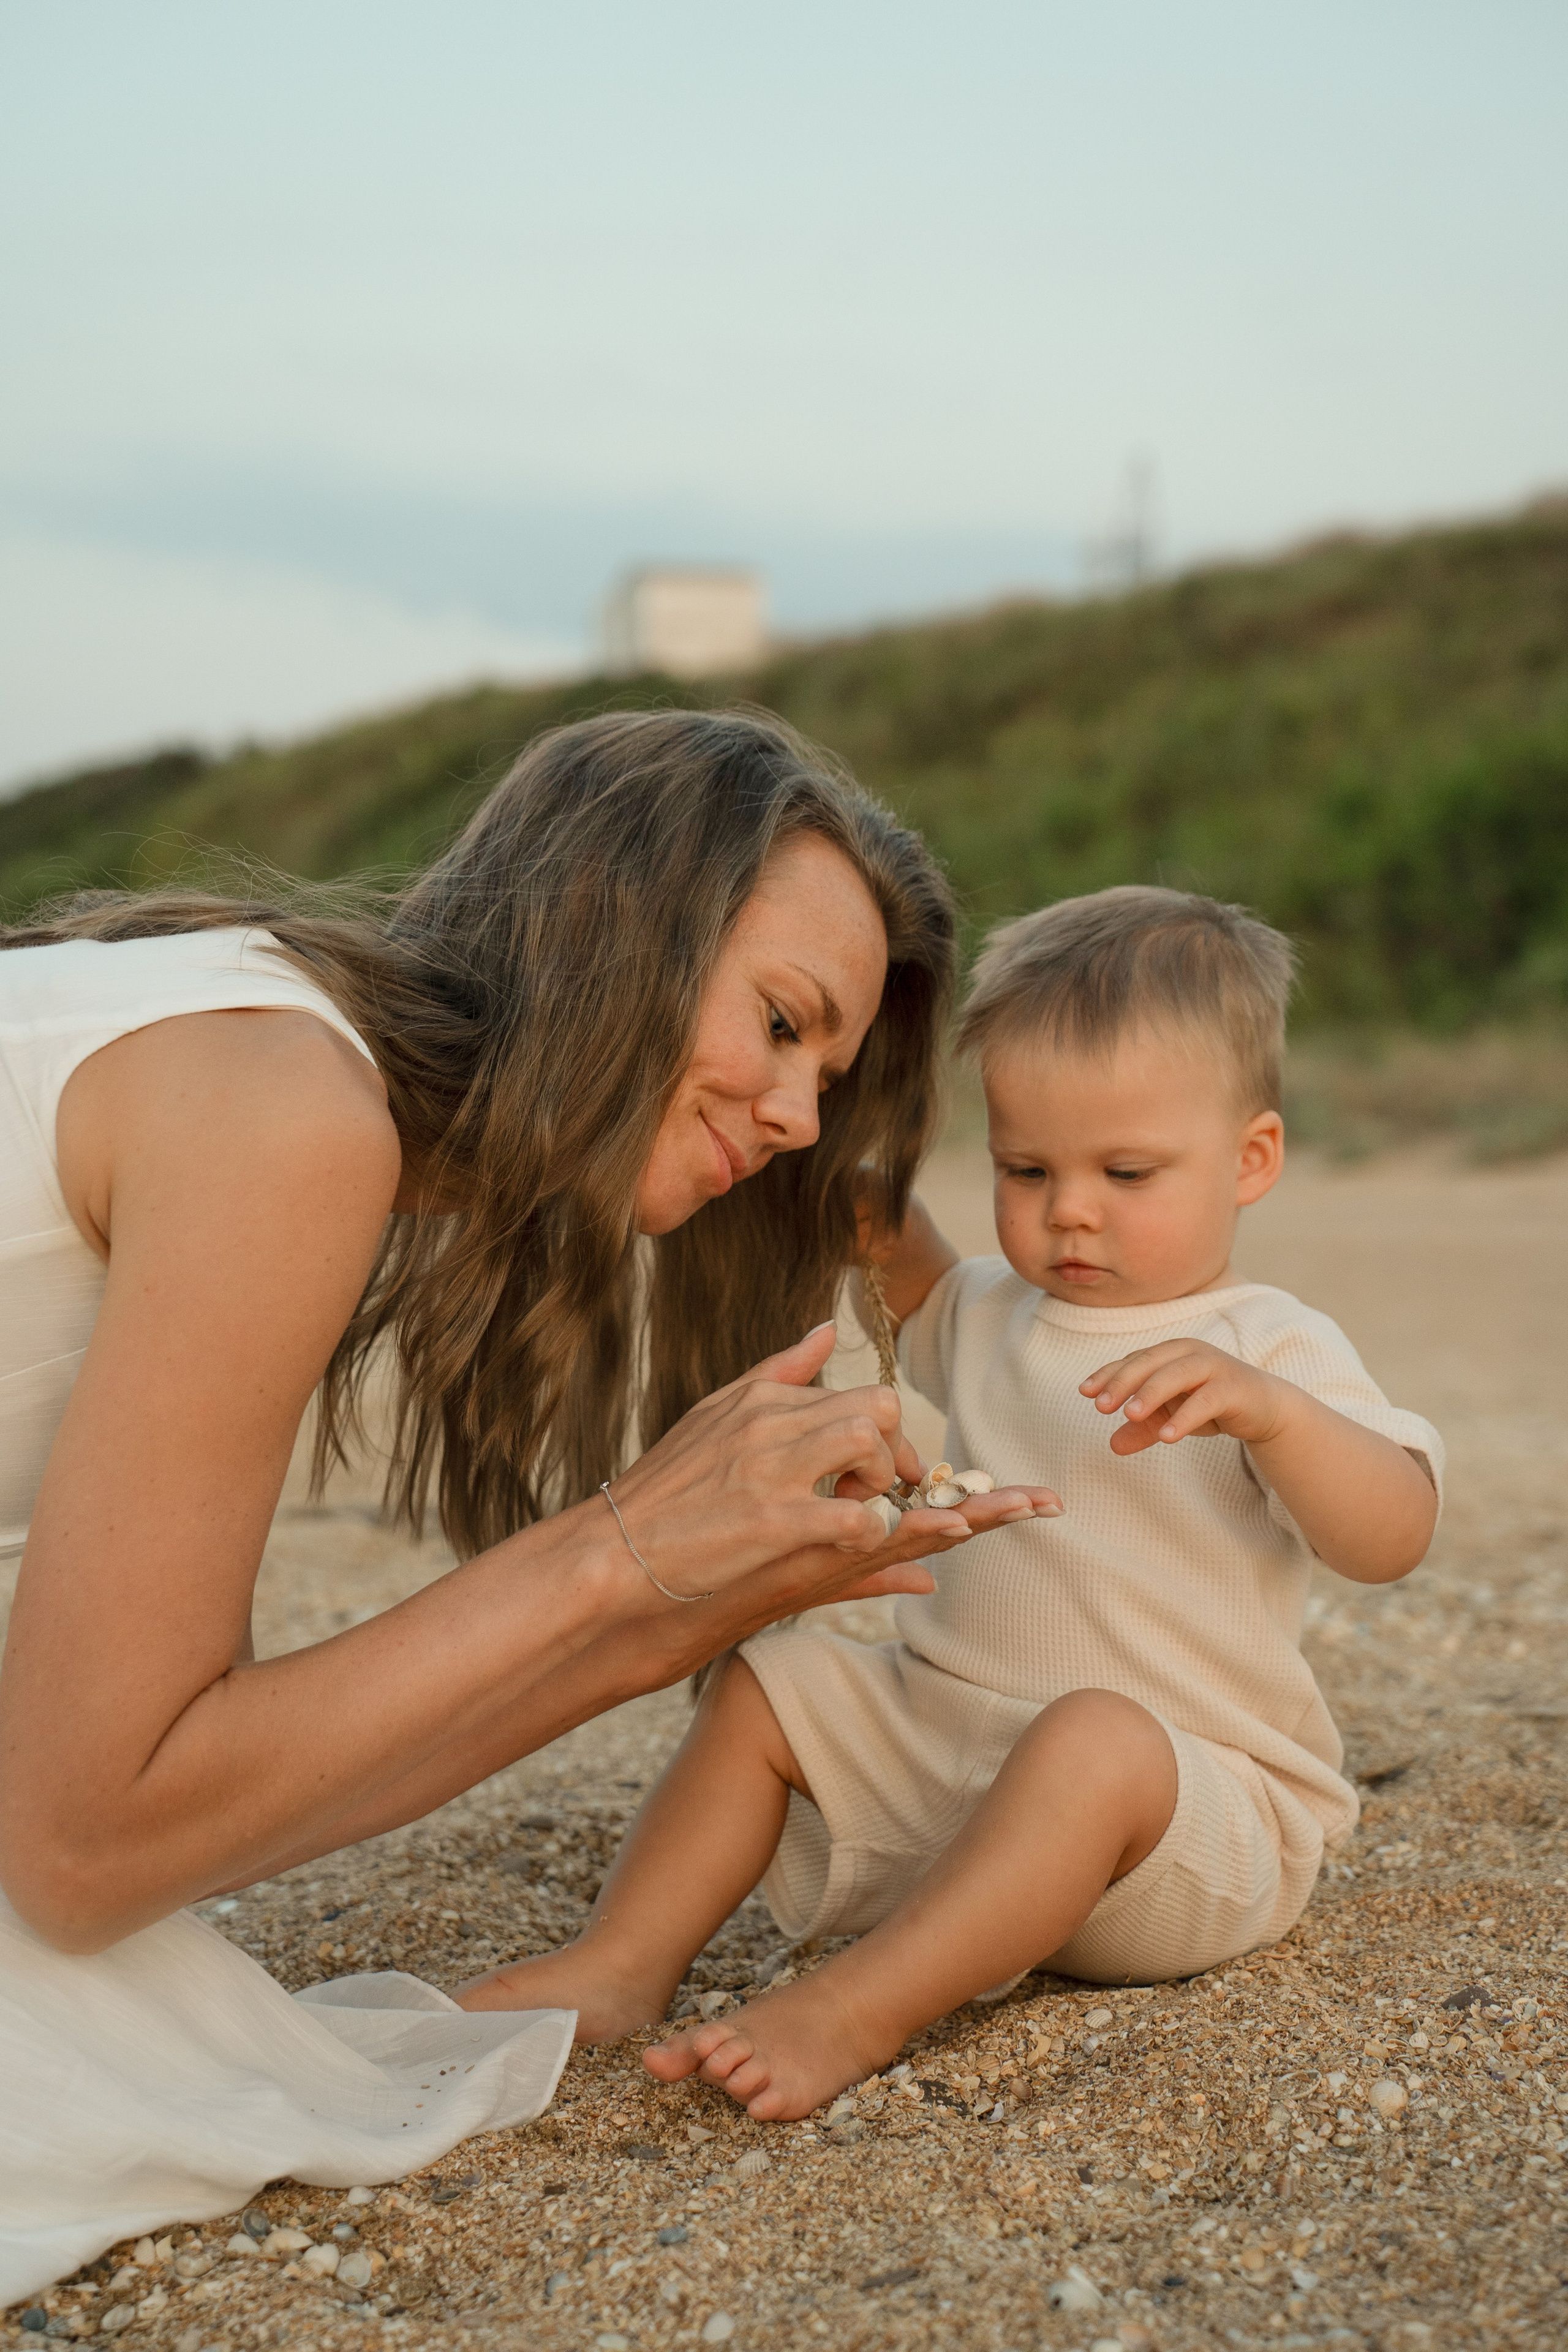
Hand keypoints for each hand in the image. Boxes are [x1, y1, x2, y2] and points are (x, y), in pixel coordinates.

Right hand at [610, 1322, 1059, 1603]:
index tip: (901, 1483)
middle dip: (906, 1460)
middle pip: (877, 1413)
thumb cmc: (656, 1505)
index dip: (892, 1445)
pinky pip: (865, 1516)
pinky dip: (906, 1528)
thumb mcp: (710, 1420)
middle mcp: (772, 1425)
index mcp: (762, 1399)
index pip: (858, 1400)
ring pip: (876, 1446)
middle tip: (912, 1504)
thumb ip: (775, 1374)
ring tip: (955, 1517)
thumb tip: (823, 1329)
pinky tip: (939, 1541)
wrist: (604, 1568)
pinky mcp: (779, 1526)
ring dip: (913, 1488)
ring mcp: (777, 1475)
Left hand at [1080, 1339, 1293, 1456]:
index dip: (1108, 1375)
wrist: (1263, 1408)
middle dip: (1122, 1382)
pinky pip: (1205, 1401)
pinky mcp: (1233, 1387)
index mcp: (1170, 1354)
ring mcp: (1213, 1367)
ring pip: (1176, 1375)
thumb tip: (1112, 1446)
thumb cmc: (1210, 1405)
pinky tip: (1167, 1436)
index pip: (1133, 1361)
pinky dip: (1185, 1417)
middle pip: (1149, 1363)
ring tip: (1129, 1416)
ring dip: (1150, 1394)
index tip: (1085, 1392)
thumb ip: (1143, 1428)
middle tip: (1100, 1406)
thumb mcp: (1171, 1417)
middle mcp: (1189, 1353)